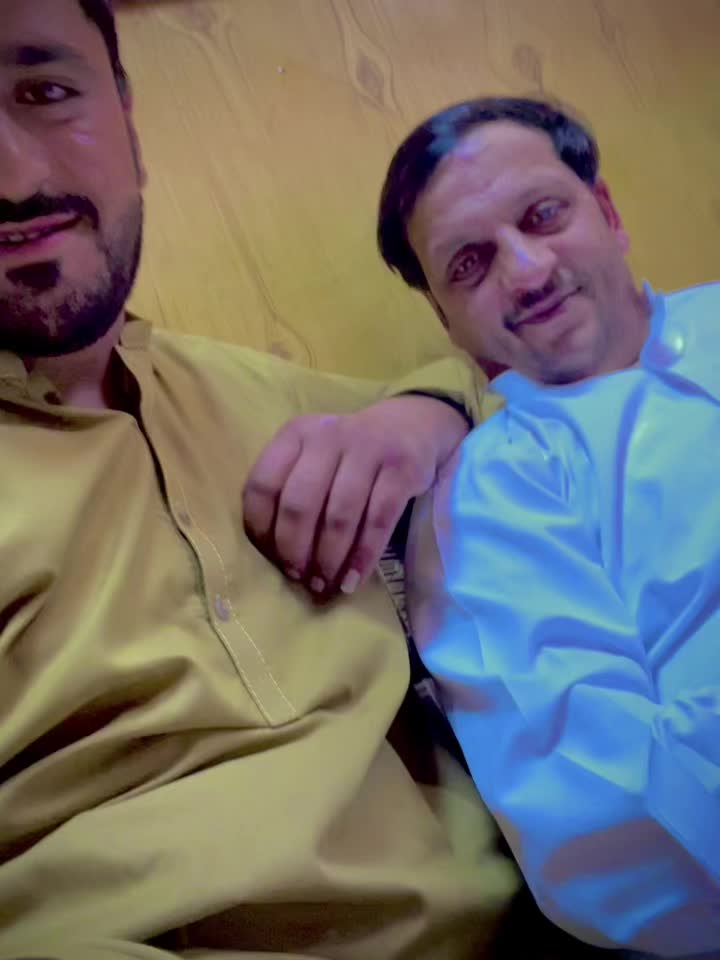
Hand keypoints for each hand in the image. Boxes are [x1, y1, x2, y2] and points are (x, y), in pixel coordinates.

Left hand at [243, 395, 468, 594]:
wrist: (410, 426)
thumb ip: (290, 490)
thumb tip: (277, 556)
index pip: (262, 485)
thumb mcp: (313, 457)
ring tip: (324, 585)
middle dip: (295, 551)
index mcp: (295, 434)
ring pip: (339, 516)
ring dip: (329, 559)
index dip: (261, 529)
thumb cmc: (350, 455)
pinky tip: (354, 579)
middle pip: (299, 504)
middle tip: (299, 578)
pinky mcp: (402, 467)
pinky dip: (364, 556)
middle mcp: (328, 436)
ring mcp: (367, 449)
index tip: (271, 559)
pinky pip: (379, 520)